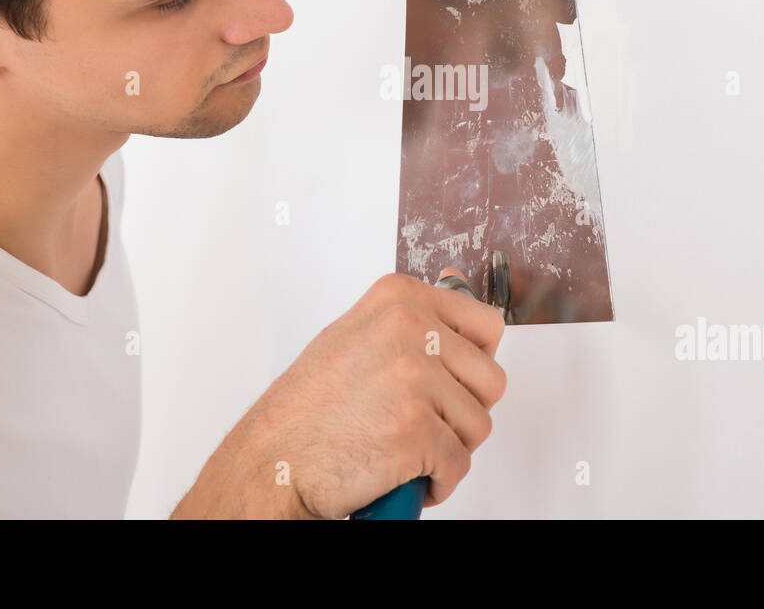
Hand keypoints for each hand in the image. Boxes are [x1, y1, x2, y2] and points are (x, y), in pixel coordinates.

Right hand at [172, 267, 506, 518]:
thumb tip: (456, 281)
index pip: (487, 325)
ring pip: (478, 425)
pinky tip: (399, 471)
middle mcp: (409, 329)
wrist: (272, 462)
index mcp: (400, 299)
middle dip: (462, 411)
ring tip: (402, 445)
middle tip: (419, 421)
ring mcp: (414, 378)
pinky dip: (436, 481)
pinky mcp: (418, 429)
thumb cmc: (309, 408)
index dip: (473, 364)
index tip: (449, 381)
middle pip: (491, 380)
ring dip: (448, 447)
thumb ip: (411, 315)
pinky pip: (459, 464)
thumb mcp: (358, 334)